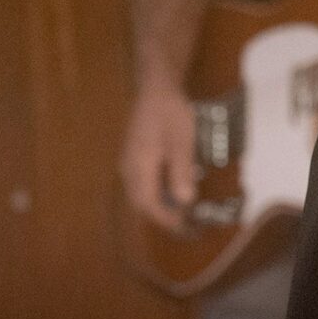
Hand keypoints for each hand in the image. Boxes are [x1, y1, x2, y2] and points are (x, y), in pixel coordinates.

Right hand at [121, 85, 199, 233]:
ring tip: (185, 213)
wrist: (155, 88)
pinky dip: (159, 193)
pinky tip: (176, 190)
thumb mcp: (181, 143)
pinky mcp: (136, 157)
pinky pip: (144, 183)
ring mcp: (130, 163)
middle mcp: (129, 169)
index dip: (167, 220)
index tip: (186, 230)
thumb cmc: (170, 114)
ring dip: (162, 206)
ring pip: (142, 194)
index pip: (148, 205)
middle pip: (142, 203)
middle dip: (164, 218)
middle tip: (188, 227)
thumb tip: (184, 202)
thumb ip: (180, 173)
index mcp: (138, 168)